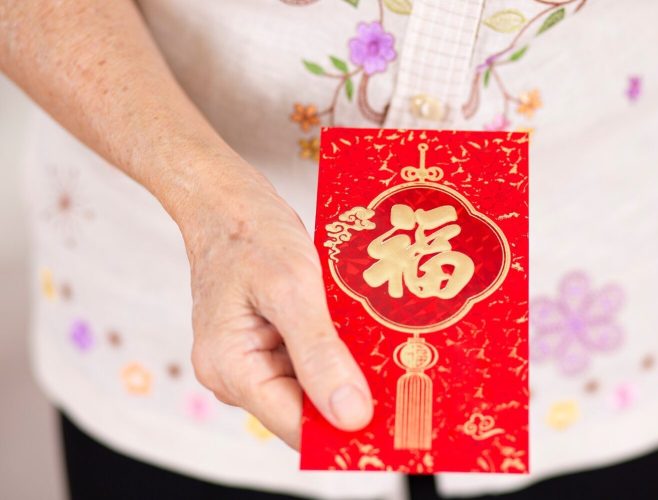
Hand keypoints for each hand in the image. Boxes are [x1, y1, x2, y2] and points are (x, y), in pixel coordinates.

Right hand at [180, 163, 373, 448]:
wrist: (226, 198)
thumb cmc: (250, 233)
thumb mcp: (291, 288)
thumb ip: (319, 355)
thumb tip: (350, 417)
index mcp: (232, 370)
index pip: (297, 428)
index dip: (347, 428)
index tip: (399, 418)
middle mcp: (238, 374)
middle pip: (308, 410)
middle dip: (355, 397)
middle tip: (408, 378)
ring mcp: (254, 359)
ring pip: (314, 385)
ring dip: (352, 371)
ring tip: (395, 354)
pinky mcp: (270, 342)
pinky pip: (312, 360)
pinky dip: (341, 349)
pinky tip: (368, 334)